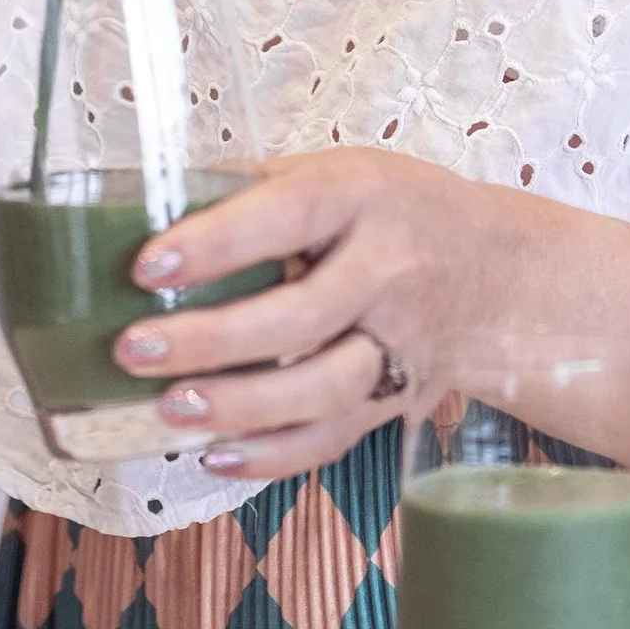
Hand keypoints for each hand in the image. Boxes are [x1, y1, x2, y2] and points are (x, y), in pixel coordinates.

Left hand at [109, 149, 530, 486]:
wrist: (493, 268)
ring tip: (171, 409)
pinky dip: (273, 455)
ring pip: (322, 389)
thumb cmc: (392, 211)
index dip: (216, 242)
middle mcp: (386, 271)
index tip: (148, 266)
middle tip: (136, 350)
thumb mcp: (338, 172)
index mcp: (361, 197)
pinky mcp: (396, 399)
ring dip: (242, 406)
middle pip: (301, 316)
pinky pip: (335, 438)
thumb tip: (149, 205)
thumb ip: (256, 191)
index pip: (287, 217)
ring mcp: (397, 343)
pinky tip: (215, 454)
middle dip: (212, 340)